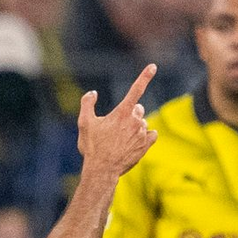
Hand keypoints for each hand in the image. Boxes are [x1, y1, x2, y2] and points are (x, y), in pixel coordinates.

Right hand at [77, 65, 159, 179]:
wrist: (102, 171)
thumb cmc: (92, 147)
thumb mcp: (84, 123)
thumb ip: (87, 104)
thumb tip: (93, 93)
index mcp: (122, 112)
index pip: (136, 89)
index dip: (145, 76)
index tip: (153, 66)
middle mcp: (135, 120)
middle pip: (138, 109)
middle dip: (130, 114)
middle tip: (116, 128)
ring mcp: (142, 133)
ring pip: (142, 123)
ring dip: (135, 128)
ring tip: (121, 141)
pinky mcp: (146, 145)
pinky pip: (151, 134)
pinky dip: (145, 136)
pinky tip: (134, 143)